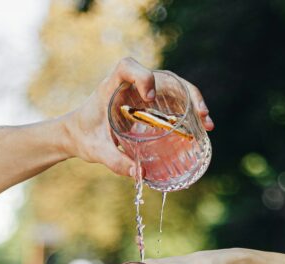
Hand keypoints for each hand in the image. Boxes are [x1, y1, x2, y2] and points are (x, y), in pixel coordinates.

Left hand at [64, 57, 213, 176]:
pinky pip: (173, 102)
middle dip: (186, 92)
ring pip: (174, 87)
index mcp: (111, 87)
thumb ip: (114, 161)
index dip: (142, 76)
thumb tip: (140, 175)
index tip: (148, 98)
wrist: (77, 134)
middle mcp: (131, 85)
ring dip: (193, 102)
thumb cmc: (83, 137)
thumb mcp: (96, 151)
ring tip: (207, 124)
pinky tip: (200, 128)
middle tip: (200, 115)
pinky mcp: (151, 105)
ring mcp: (143, 93)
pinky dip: (188, 112)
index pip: (127, 66)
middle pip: (164, 77)